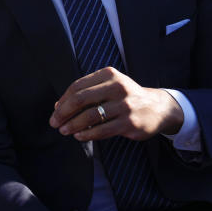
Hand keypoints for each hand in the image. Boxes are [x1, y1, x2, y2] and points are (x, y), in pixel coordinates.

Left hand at [49, 67, 183, 141]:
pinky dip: (87, 134)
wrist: (157, 107)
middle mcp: (117, 87)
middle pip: (81, 99)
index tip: (55, 110)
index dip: (63, 100)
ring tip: (64, 130)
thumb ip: (87, 92)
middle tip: (54, 122)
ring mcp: (125, 105)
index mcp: (109, 74)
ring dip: (73, 125)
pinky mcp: (129, 123)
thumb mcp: (110, 86)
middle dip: (63, 113)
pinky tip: (79, 136)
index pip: (78, 86)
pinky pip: (102, 130)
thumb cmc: (126, 97)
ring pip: (90, 116)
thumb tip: (58, 106)